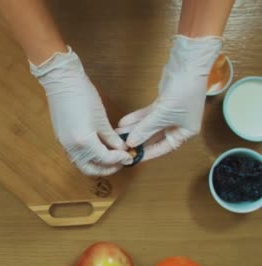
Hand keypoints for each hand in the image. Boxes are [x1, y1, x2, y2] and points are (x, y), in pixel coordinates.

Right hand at [31, 48, 131, 175]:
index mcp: (83, 141)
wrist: (61, 83)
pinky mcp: (61, 139)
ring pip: (81, 164)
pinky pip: (75, 156)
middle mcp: (72, 147)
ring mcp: (64, 144)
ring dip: (96, 165)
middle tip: (120, 163)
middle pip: (90, 170)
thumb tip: (121, 148)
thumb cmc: (82, 95)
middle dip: (107, 169)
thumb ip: (111, 137)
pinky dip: (87, 158)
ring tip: (110, 159)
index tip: (129, 156)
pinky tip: (97, 150)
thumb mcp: (101, 118)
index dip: (119, 159)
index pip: (105, 159)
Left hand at [118, 35, 221, 160]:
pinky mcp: (162, 103)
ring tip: (118, 133)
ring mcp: (170, 113)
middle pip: (155, 137)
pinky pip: (147, 115)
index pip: (165, 148)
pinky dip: (136, 118)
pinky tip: (123, 122)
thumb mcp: (162, 115)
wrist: (187, 66)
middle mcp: (179, 124)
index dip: (148, 153)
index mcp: (186, 132)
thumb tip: (131, 142)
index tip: (133, 158)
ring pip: (149, 125)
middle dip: (138, 140)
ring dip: (134, 128)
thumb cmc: (183, 92)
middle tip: (122, 145)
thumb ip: (145, 129)